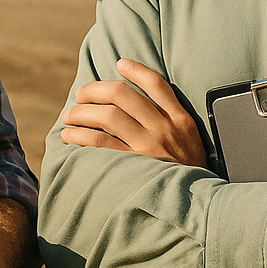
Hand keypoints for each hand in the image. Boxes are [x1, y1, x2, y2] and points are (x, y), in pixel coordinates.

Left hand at [59, 58, 206, 167]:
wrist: (197, 203)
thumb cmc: (190, 172)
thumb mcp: (191, 140)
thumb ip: (171, 120)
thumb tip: (139, 102)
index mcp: (181, 120)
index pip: (157, 84)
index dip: (136, 69)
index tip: (119, 63)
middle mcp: (164, 129)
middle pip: (124, 95)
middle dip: (95, 90)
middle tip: (80, 96)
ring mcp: (148, 148)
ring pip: (108, 116)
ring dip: (82, 113)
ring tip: (69, 117)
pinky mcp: (133, 167)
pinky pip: (101, 145)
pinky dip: (81, 136)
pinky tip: (69, 136)